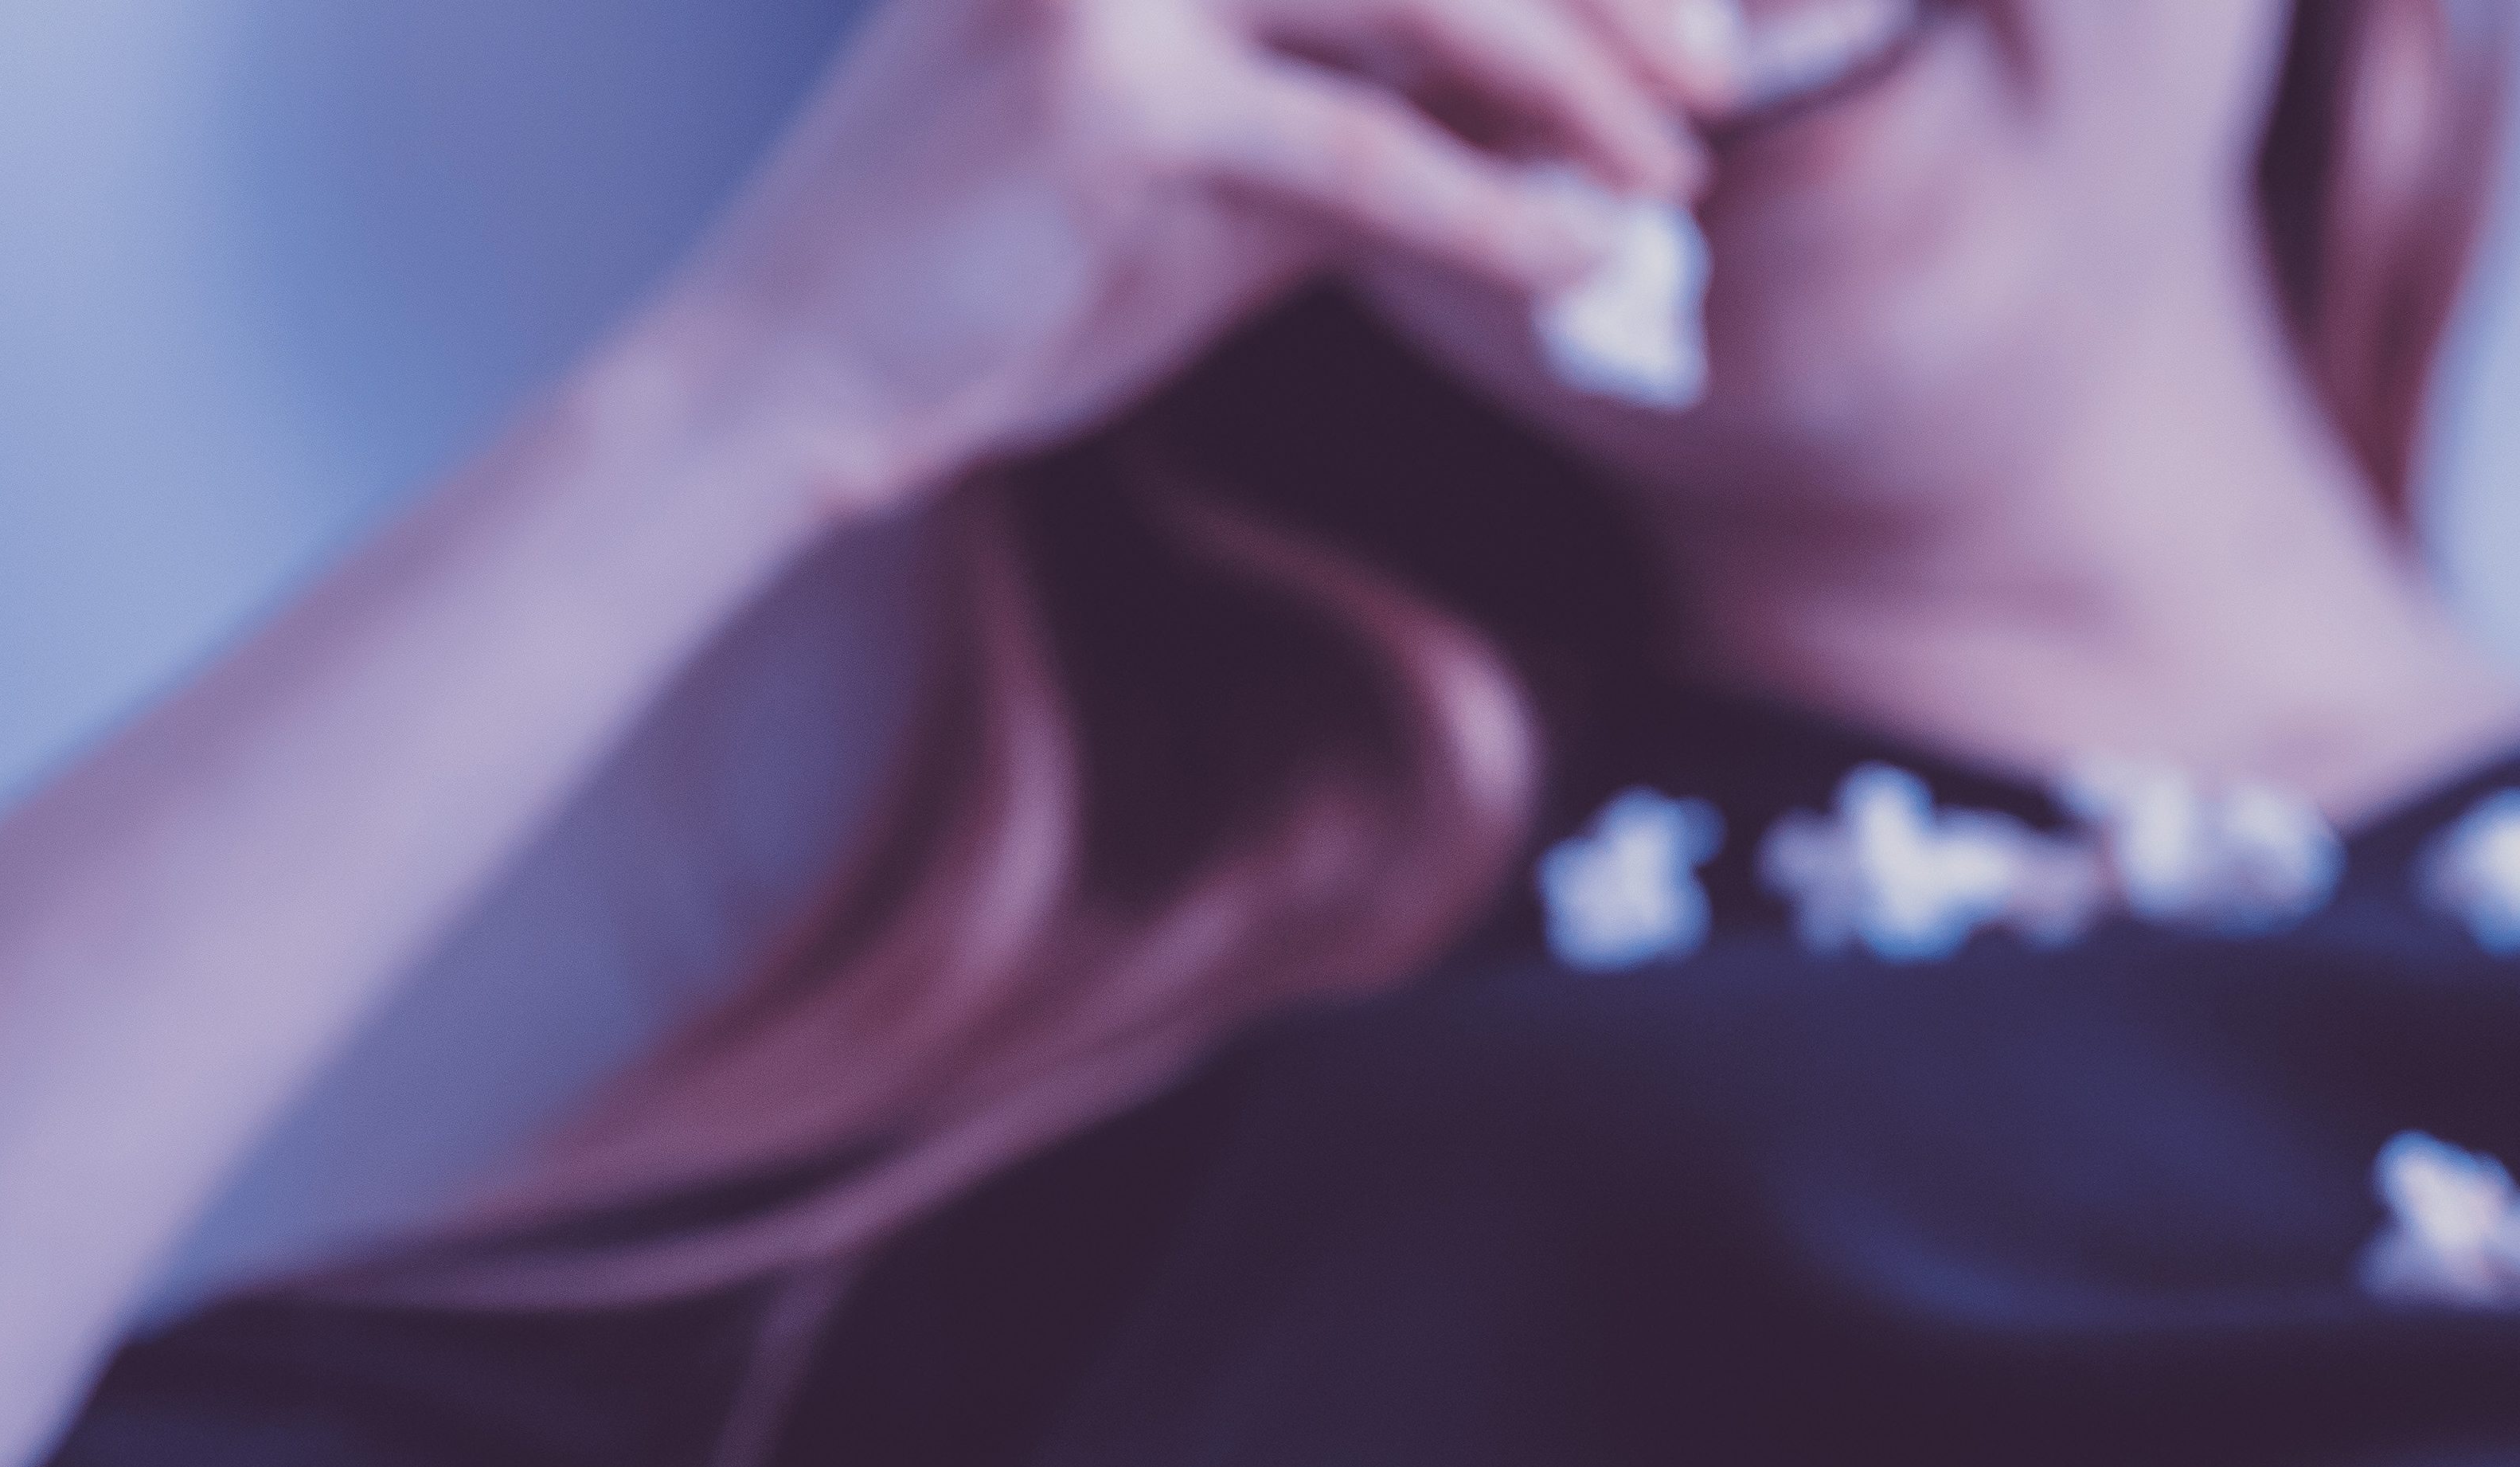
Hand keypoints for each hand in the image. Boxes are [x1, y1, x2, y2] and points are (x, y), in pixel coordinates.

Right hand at [622, 0, 1735, 513]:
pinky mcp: (1093, 86)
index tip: (1690, 12)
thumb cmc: (1019, 268)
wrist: (801, 377)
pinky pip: (1357, 146)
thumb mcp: (1236, 168)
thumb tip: (1591, 111)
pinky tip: (1581, 257)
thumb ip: (1387, 109)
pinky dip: (1493, 207)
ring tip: (1676, 172)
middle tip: (1718, 81)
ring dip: (1574, 85)